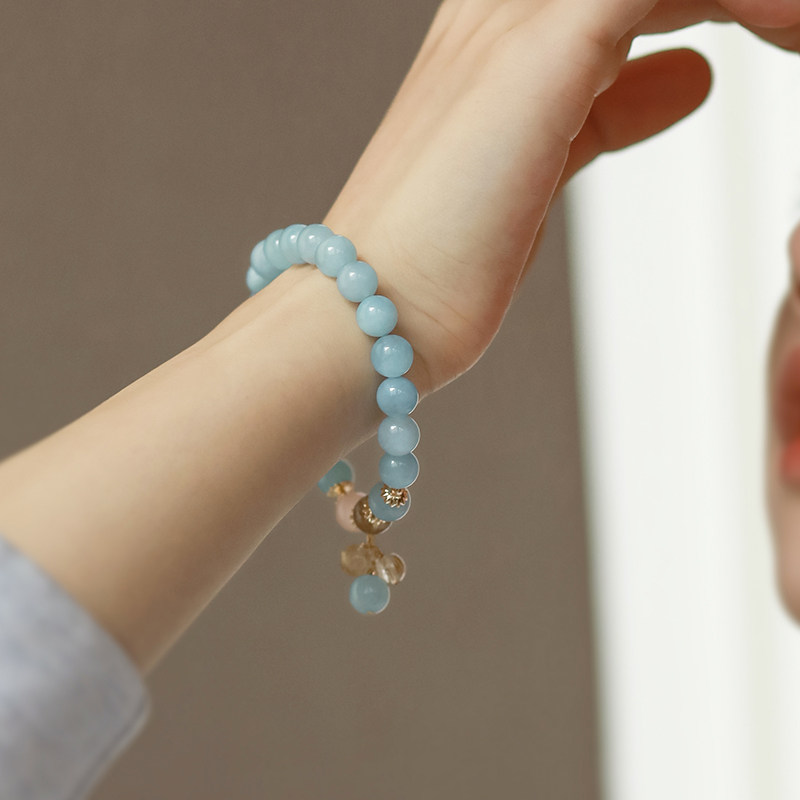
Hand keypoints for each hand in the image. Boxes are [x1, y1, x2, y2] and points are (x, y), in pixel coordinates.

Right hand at [321, 0, 797, 396]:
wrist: (363, 318)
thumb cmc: (431, 274)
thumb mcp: (539, 174)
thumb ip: (608, 113)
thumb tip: (689, 76)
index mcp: (495, 36)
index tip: (776, 25)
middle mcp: (500, 8)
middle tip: (794, 27)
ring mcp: (513, 18)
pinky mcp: (543, 45)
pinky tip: (792, 31)